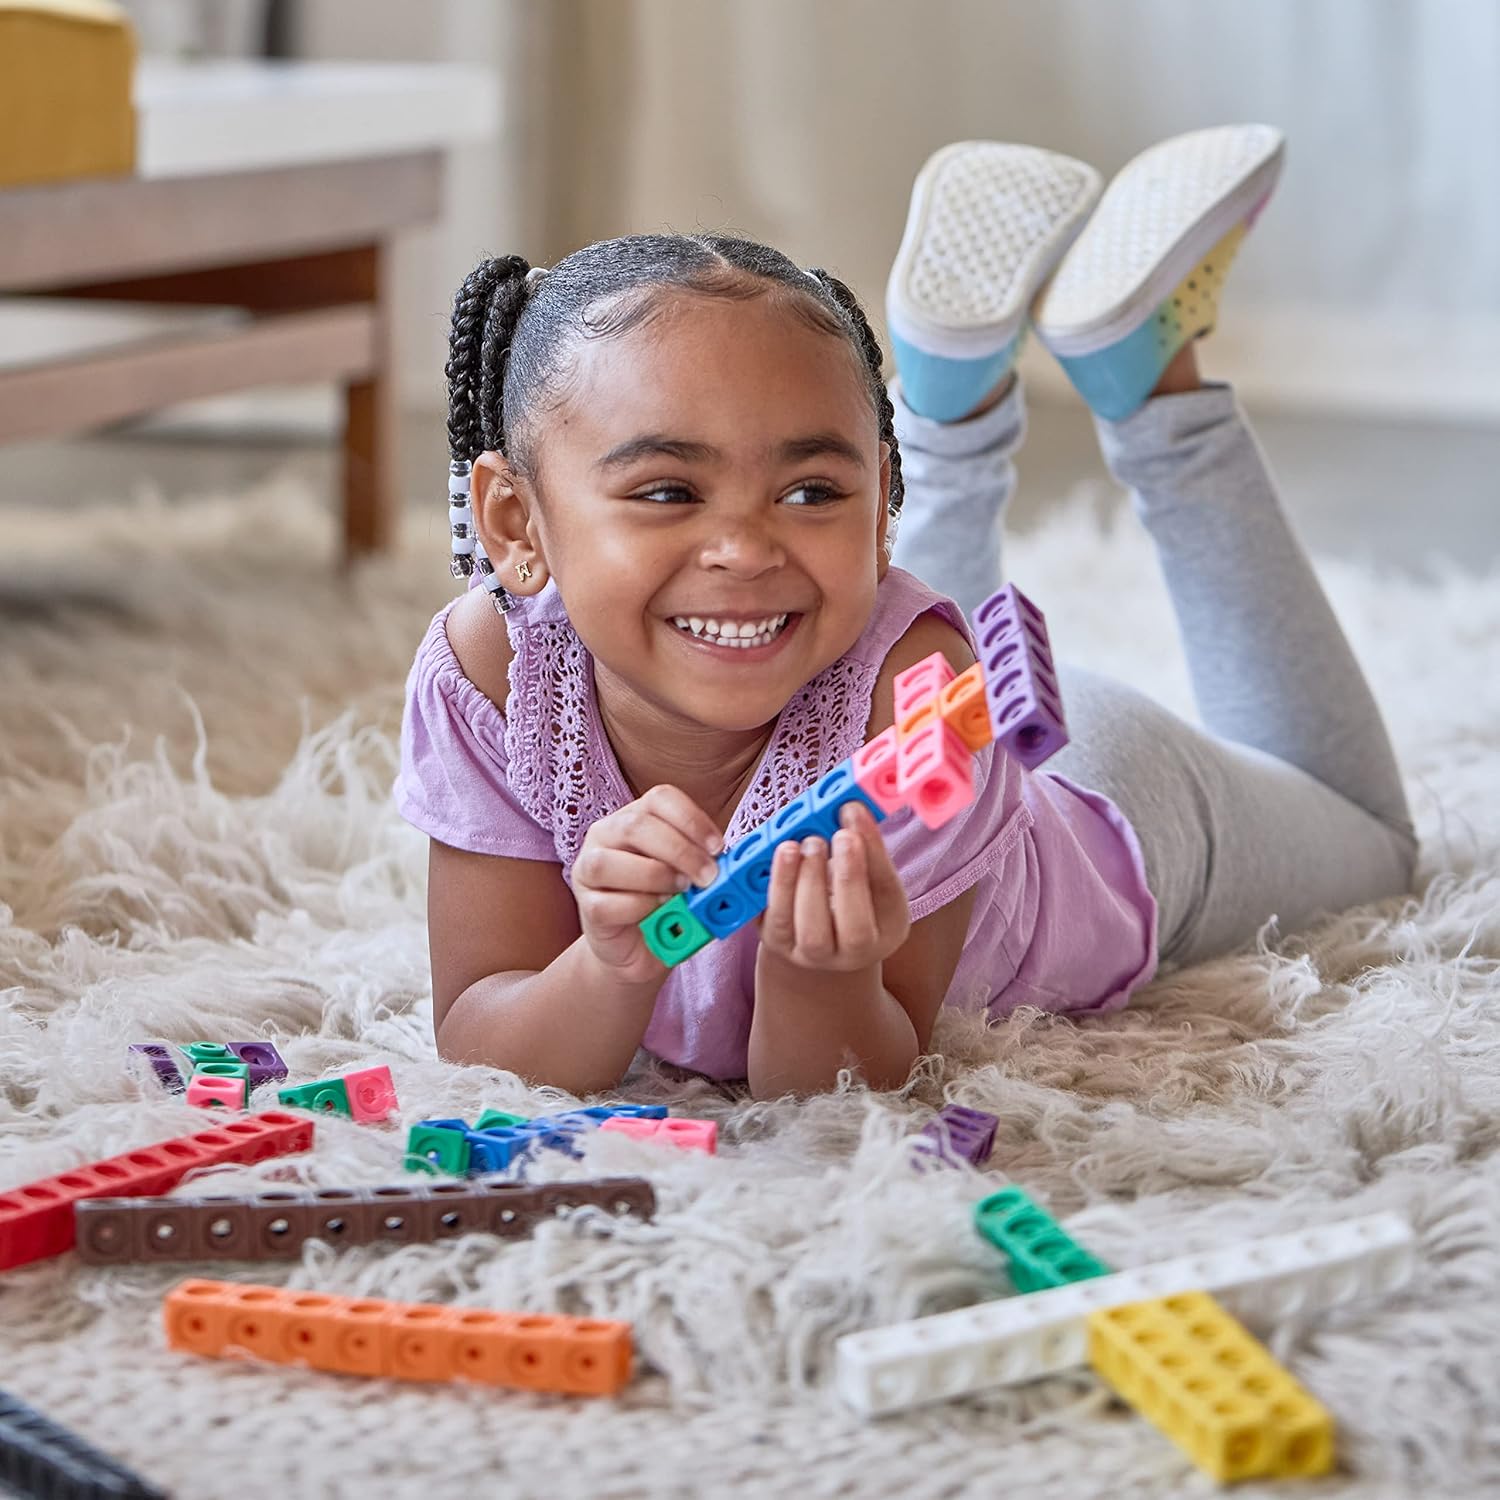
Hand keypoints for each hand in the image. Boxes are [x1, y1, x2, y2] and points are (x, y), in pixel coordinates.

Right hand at [571, 785, 722, 980]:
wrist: (639, 947)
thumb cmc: (667, 902)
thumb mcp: (689, 875)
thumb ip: (704, 862)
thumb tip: (733, 860)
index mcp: (635, 817)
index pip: (660, 798)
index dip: (692, 819)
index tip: (719, 847)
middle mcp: (606, 835)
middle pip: (636, 825)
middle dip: (680, 851)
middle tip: (708, 876)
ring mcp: (588, 869)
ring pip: (609, 862)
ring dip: (654, 876)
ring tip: (681, 892)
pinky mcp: (586, 906)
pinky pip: (606, 903)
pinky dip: (639, 908)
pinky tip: (659, 912)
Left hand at [758, 803, 910, 971]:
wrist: (815, 931)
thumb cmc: (847, 894)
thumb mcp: (866, 873)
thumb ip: (863, 845)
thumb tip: (850, 807)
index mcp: (886, 931)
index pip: (887, 894)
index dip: (872, 853)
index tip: (855, 813)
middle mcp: (853, 954)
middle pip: (855, 930)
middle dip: (846, 878)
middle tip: (834, 836)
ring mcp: (813, 954)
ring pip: (811, 932)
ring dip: (804, 883)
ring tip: (800, 844)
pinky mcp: (778, 944)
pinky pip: (774, 922)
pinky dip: (776, 888)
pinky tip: (779, 857)